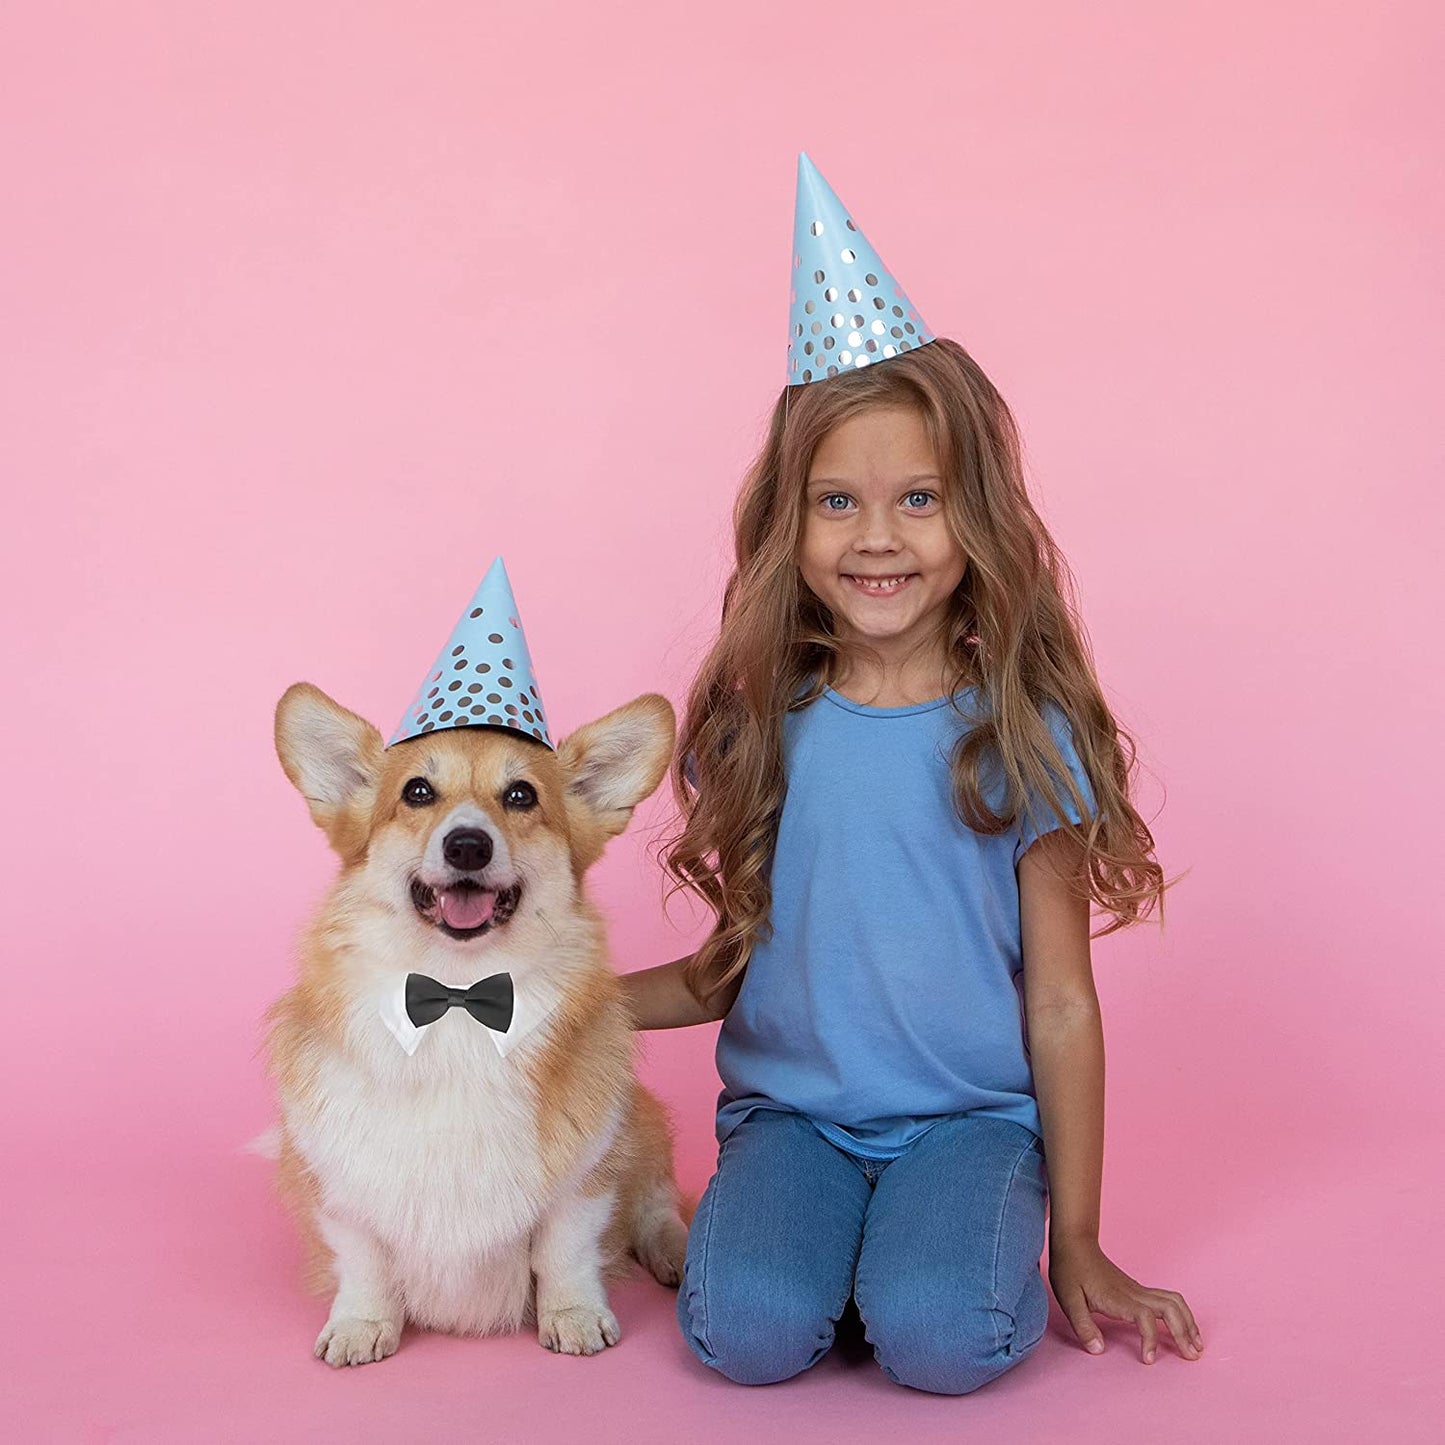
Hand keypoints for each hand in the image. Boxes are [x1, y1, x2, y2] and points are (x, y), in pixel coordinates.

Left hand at [1047, 1236, 1202, 1362]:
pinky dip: (1181, 1314)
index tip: (1148, 1360)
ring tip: (1196, 1344)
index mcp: (1118, 1298)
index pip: (1145, 1317)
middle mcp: (1134, 1293)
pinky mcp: (1138, 1289)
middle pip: (1170, 1308)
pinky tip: (1183, 1327)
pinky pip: (1168, 1299)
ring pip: (1174, 1301)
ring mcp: (1138, 1289)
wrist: (1075, 1243)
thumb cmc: (1070, 1270)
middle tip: (1192, 1356)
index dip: (1150, 1340)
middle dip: (1184, 1332)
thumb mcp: (1068, 1299)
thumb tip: (1098, 1350)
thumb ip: (1083, 1326)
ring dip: (1188, 1322)